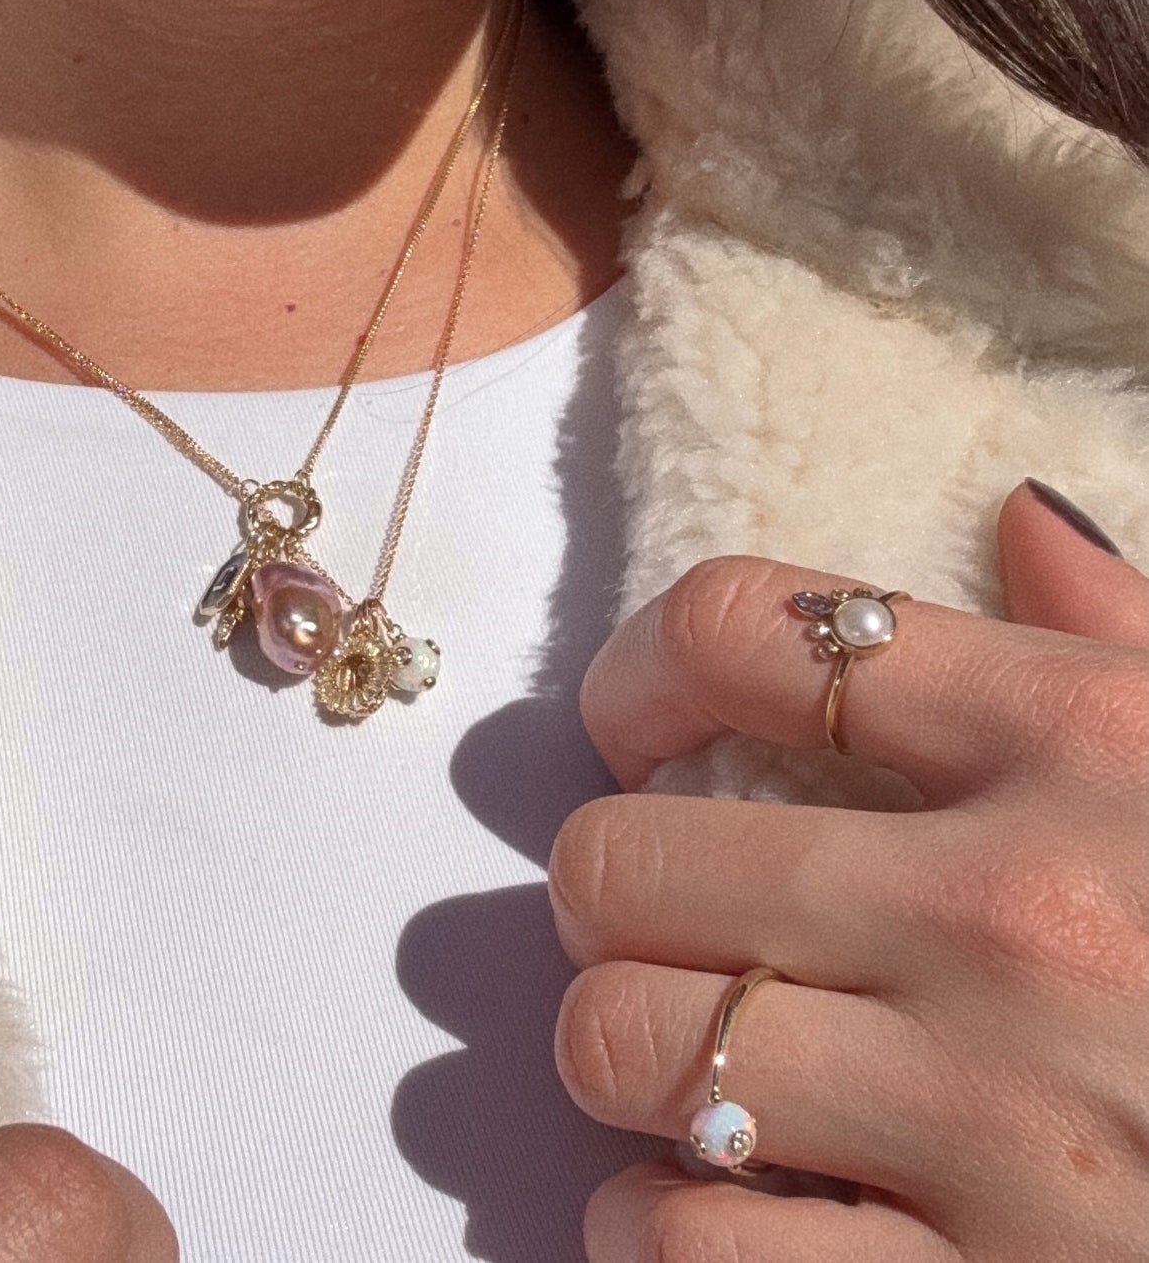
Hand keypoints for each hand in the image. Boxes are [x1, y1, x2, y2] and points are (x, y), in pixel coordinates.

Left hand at [549, 479, 1147, 1261]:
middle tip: (660, 918)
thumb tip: (1020, 520)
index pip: (751, 630)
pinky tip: (717, 1201)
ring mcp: (1002, 1126)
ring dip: (625, 1057)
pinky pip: (695, 1250)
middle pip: (628, 860)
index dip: (640, 669)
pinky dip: (661, 1226)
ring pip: (627, 1050)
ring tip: (685, 1059)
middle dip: (614, 891)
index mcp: (1086, 750)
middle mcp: (1019, 920)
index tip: (634, 720)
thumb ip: (1128, 643)